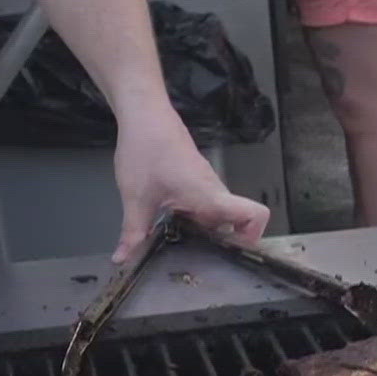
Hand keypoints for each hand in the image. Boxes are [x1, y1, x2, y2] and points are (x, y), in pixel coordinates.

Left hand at [112, 115, 269, 262]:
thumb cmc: (146, 152)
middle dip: (225, 241)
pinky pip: (205, 204)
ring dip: (208, 230)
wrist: (144, 115)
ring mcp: (206, 184)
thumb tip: (121, 260)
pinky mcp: (195, 178)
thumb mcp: (136, 198)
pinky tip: (170, 222)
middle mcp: (215, 191)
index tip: (233, 251)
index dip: (254, 237)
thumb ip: (133, 232)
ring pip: (219, 213)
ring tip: (182, 244)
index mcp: (210, 197)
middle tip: (201, 258)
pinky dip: (195, 217)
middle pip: (237, 221)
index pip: (255, 214)